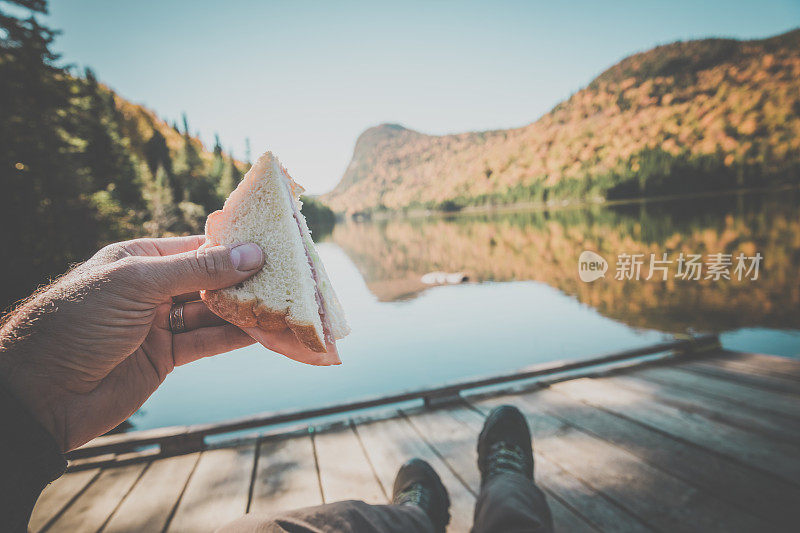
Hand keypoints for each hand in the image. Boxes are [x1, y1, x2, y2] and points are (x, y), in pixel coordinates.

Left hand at [0, 235, 264, 451]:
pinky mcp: (165, 356)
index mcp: (139, 259)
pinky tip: (262, 331)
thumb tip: (251, 255)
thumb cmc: (79, 322)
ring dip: (245, 309)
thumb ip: (198, 270)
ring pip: (212, 312)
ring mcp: (159, 323)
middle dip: (245, 279)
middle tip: (287, 277)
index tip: (273, 246)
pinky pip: (207, 342)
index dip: (234, 247)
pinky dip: (234, 337)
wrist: (41, 392)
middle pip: (209, 280)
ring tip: (283, 304)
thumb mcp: (138, 283)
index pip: (197, 248)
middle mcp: (151, 288)